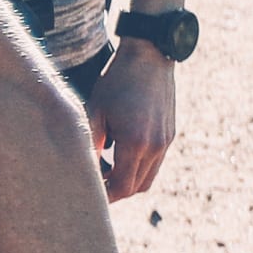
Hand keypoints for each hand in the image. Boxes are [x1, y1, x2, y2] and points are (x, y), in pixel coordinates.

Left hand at [92, 41, 179, 200]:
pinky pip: (155, 162)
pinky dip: (138, 167)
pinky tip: (119, 155)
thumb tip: (82, 166)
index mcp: (136, 143)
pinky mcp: (169, 134)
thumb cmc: (116, 81)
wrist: (149, 57)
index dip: (105, 195)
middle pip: (137, 187)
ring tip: (105, 172)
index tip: (88, 193)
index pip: (122, 186)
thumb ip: (90, 141)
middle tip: (94, 186)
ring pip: (148, 177)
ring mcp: (166, 141)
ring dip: (128, 180)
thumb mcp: (95, 109)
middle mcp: (156, 147)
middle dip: (116, 192)